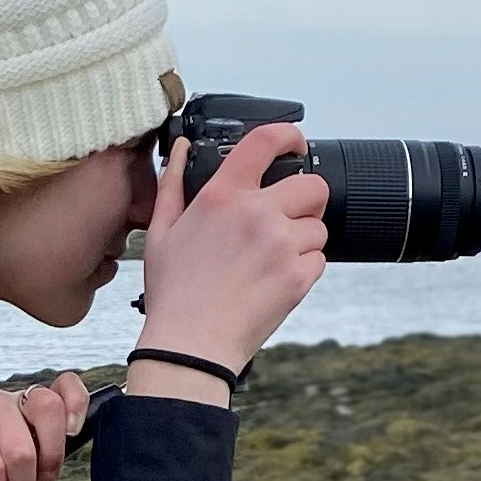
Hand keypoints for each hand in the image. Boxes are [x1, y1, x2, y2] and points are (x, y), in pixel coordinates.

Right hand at [131, 120, 328, 392]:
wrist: (190, 345)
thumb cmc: (174, 293)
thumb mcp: (159, 231)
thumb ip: (172, 183)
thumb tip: (180, 149)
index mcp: (222, 195)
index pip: (266, 141)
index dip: (289, 134)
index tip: (295, 142)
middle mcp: (256, 213)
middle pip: (313, 185)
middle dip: (307, 199)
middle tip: (289, 217)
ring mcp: (280, 245)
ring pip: (319, 226)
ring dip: (304, 238)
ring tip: (274, 259)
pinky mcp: (297, 277)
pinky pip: (320, 260)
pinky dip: (305, 268)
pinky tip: (276, 279)